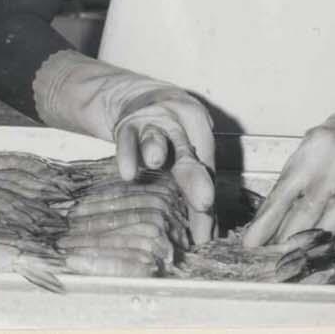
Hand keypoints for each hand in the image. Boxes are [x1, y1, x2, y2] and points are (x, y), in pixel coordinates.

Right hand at [112, 87, 216, 244]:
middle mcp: (181, 126)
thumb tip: (202, 237)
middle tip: (204, 202)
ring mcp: (153, 123)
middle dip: (195, 179)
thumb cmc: (167, 133)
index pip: (207, 173)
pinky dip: (127, 154)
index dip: (206, 207)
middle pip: (189, 155)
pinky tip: (128, 171)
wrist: (136, 97)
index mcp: (201, 135)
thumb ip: (191, 190)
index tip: (204, 238)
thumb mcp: (183, 153)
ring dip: (156, 147)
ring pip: (157, 136)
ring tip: (156, 161)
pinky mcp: (127, 125)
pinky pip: (127, 140)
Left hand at [242, 114, 334, 246]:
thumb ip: (284, 191)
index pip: (281, 196)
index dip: (266, 223)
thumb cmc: (324, 153)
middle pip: (308, 211)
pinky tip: (329, 245)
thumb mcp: (300, 160)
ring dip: (317, 242)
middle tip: (273, 258)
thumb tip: (261, 228)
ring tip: (299, 257)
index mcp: (307, 159)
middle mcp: (333, 170)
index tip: (251, 244)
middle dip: (288, 239)